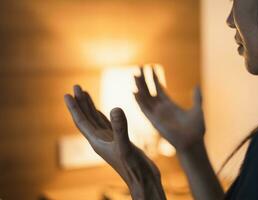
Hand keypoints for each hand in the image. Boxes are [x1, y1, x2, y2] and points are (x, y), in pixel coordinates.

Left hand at [64, 85, 165, 199]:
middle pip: (86, 118)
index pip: (81, 121)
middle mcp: (100, 140)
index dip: (74, 108)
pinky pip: (106, 124)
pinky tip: (100, 110)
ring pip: (95, 120)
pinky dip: (102, 115)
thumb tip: (115, 108)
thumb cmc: (132, 168)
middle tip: (76, 87)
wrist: (143, 179)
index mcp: (97, 141)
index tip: (67, 94)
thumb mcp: (125, 146)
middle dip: (81, 103)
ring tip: (85, 94)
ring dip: (89, 107)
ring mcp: (109, 140)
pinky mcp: (119, 140)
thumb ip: (120, 128)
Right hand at [134, 67, 204, 151]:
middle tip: (139, 67)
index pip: (159, 89)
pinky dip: (139, 101)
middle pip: (150, 91)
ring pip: (145, 98)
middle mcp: (161, 109)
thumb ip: (196, 98)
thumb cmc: (196, 129)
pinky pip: (145, 110)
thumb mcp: (197, 109)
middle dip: (145, 80)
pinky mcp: (155, 121)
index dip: (154, 79)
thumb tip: (197, 86)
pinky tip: (134, 92)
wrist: (193, 143)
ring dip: (140, 87)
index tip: (150, 67)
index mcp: (170, 105)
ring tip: (135, 75)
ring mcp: (157, 115)